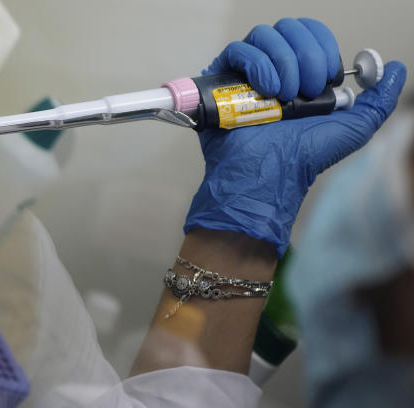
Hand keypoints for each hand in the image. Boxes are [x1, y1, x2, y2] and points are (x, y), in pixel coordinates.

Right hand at [184, 18, 406, 255]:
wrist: (272, 173)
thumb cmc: (307, 156)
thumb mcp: (355, 127)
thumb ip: (380, 98)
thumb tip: (395, 67)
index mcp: (300, 72)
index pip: (311, 32)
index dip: (323, 46)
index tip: (328, 78)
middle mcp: (271, 68)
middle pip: (288, 27)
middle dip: (306, 54)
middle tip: (309, 90)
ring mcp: (243, 74)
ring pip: (262, 35)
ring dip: (282, 61)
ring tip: (285, 95)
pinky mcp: (219, 82)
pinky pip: (236, 51)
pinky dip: (257, 65)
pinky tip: (267, 90)